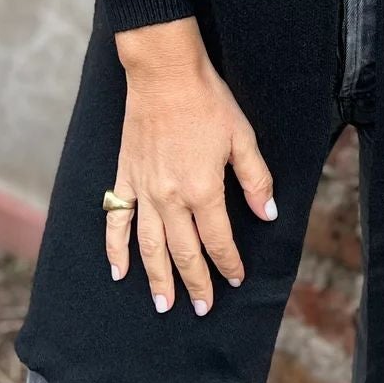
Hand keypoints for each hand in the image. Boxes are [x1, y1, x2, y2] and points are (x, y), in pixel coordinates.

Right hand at [108, 17, 277, 314]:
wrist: (164, 74)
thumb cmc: (208, 102)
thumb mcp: (243, 138)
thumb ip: (255, 180)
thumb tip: (268, 214)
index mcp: (203, 189)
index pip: (219, 240)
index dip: (229, 263)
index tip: (235, 280)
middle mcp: (171, 198)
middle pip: (184, 252)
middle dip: (195, 283)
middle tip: (202, 308)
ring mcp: (144, 190)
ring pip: (150, 247)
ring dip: (157, 279)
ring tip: (165, 304)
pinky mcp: (125, 178)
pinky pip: (116, 221)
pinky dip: (115, 249)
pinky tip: (120, 272)